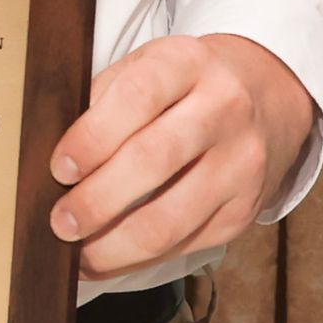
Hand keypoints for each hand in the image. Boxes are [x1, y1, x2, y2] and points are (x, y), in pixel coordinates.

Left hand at [49, 34, 314, 278]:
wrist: (268, 95)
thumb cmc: (187, 84)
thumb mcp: (150, 65)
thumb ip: (105, 97)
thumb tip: (54, 154)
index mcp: (188, 63)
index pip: (137, 97)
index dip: (92, 137)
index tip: (58, 169)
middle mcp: (223, 110)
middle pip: (153, 161)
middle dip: (97, 200)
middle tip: (60, 222)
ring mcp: (241, 163)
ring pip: (171, 218)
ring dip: (114, 246)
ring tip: (78, 255)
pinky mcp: (246, 209)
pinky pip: (187, 244)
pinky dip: (140, 259)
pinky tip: (110, 259)